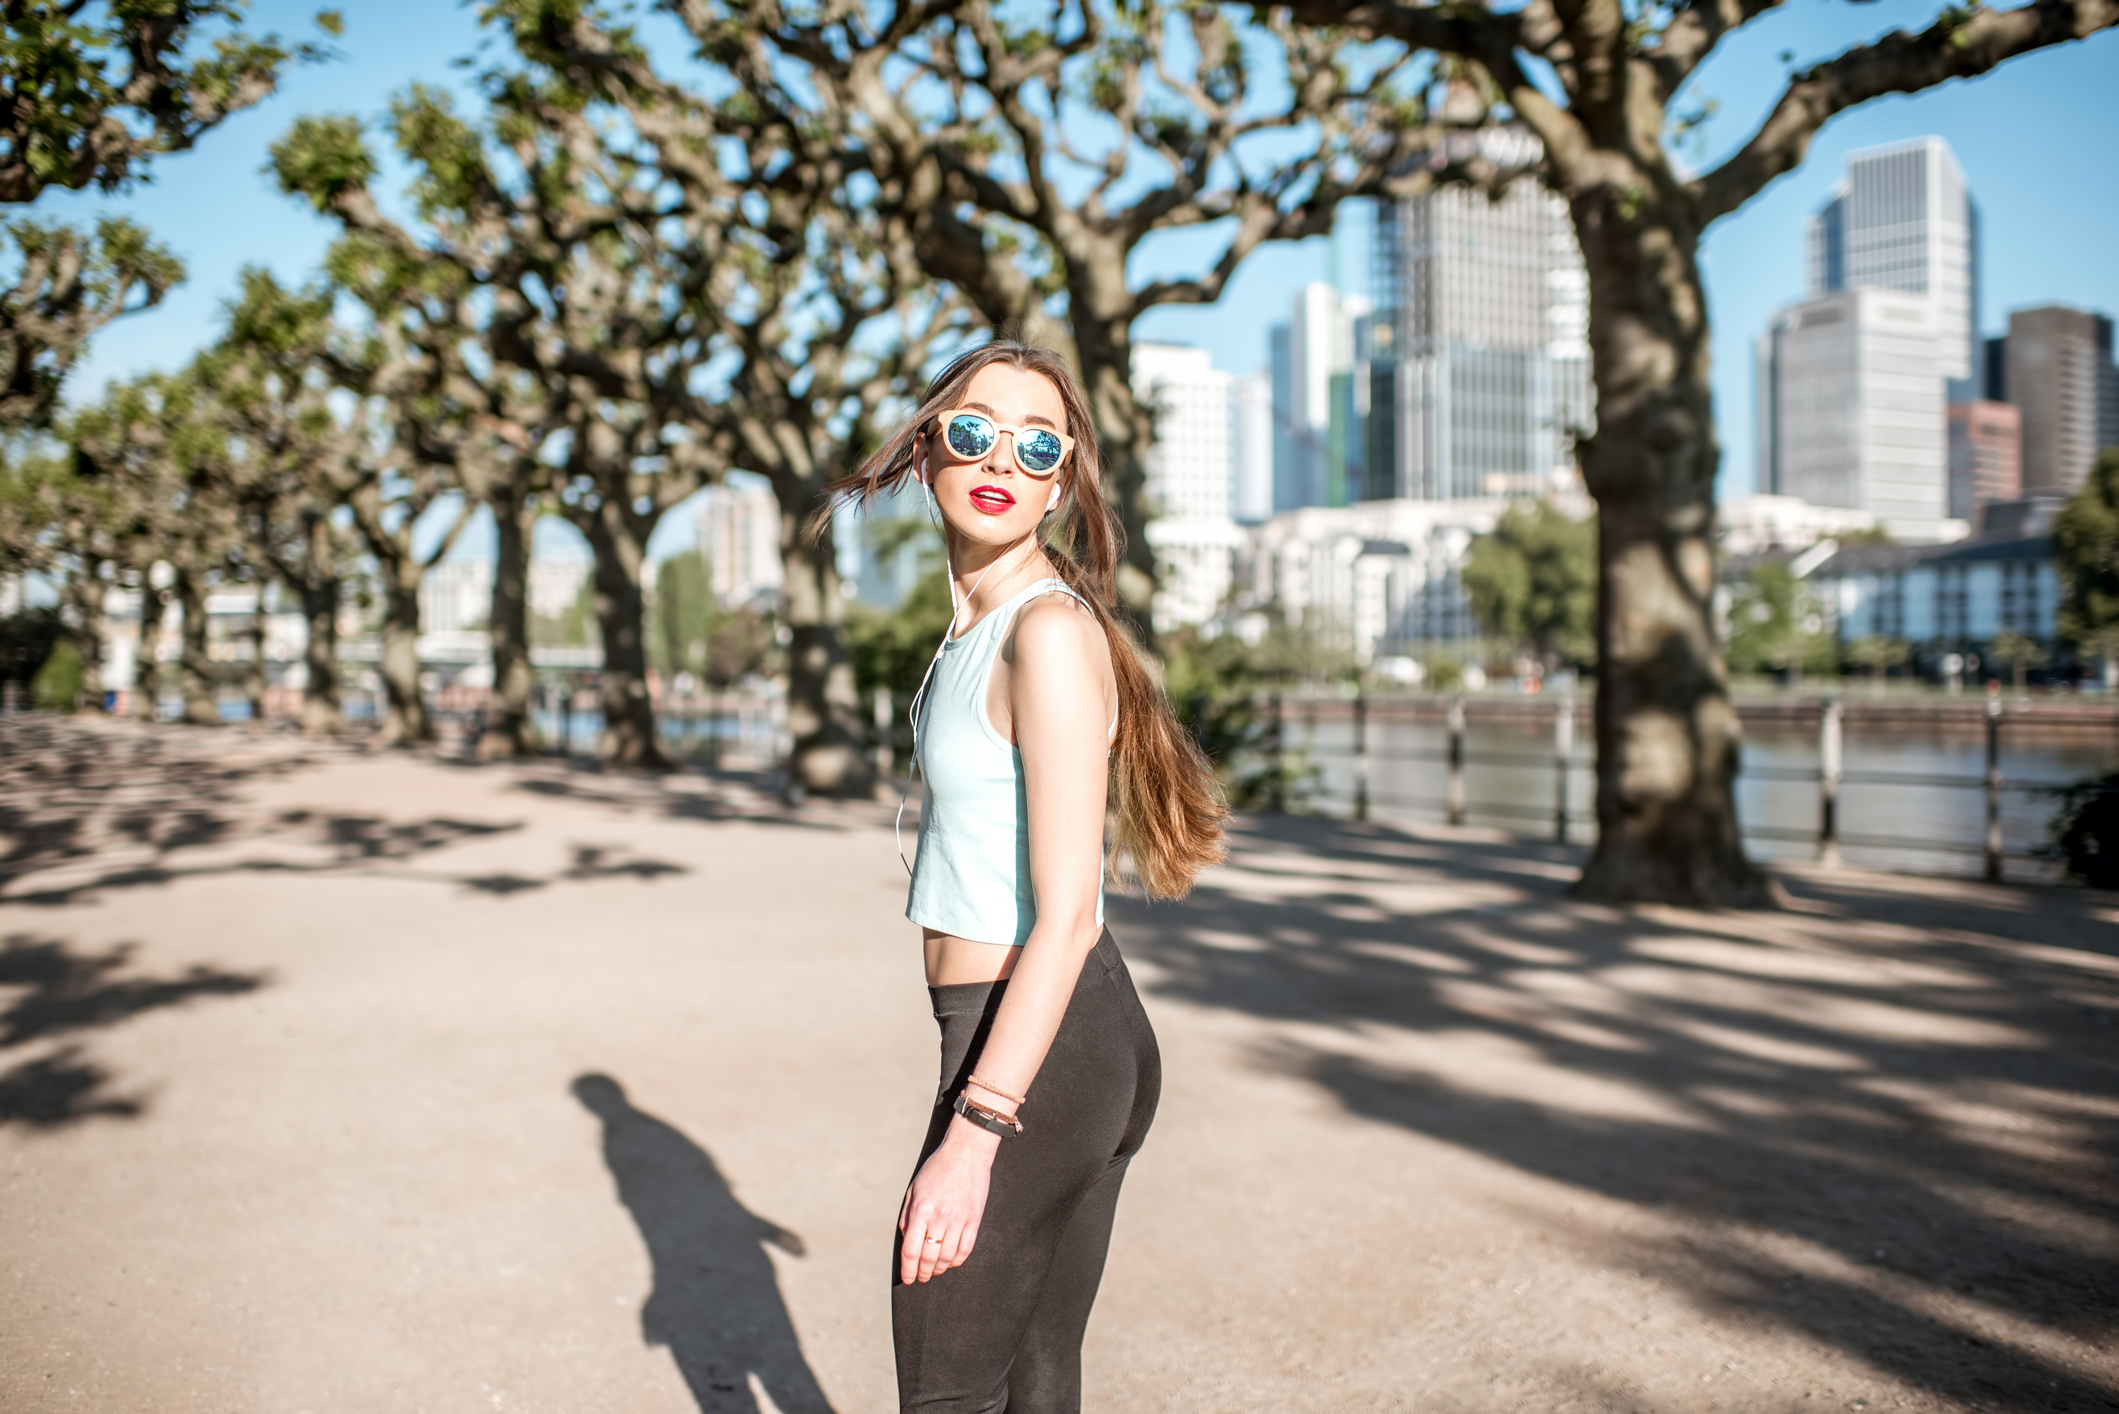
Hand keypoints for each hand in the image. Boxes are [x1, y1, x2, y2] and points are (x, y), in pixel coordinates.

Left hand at [898, 1116, 1000, 1283]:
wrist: (966, 1152)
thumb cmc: (937, 1168)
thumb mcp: (914, 1189)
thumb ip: (907, 1216)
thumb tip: (905, 1240)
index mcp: (921, 1209)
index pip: (911, 1250)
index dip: (908, 1269)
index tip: (908, 1278)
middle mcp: (939, 1217)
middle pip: (928, 1258)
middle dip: (922, 1273)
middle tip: (920, 1277)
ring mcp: (959, 1219)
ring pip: (947, 1258)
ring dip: (939, 1270)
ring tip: (934, 1271)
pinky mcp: (974, 1219)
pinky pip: (965, 1249)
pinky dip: (956, 1261)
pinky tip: (950, 1262)